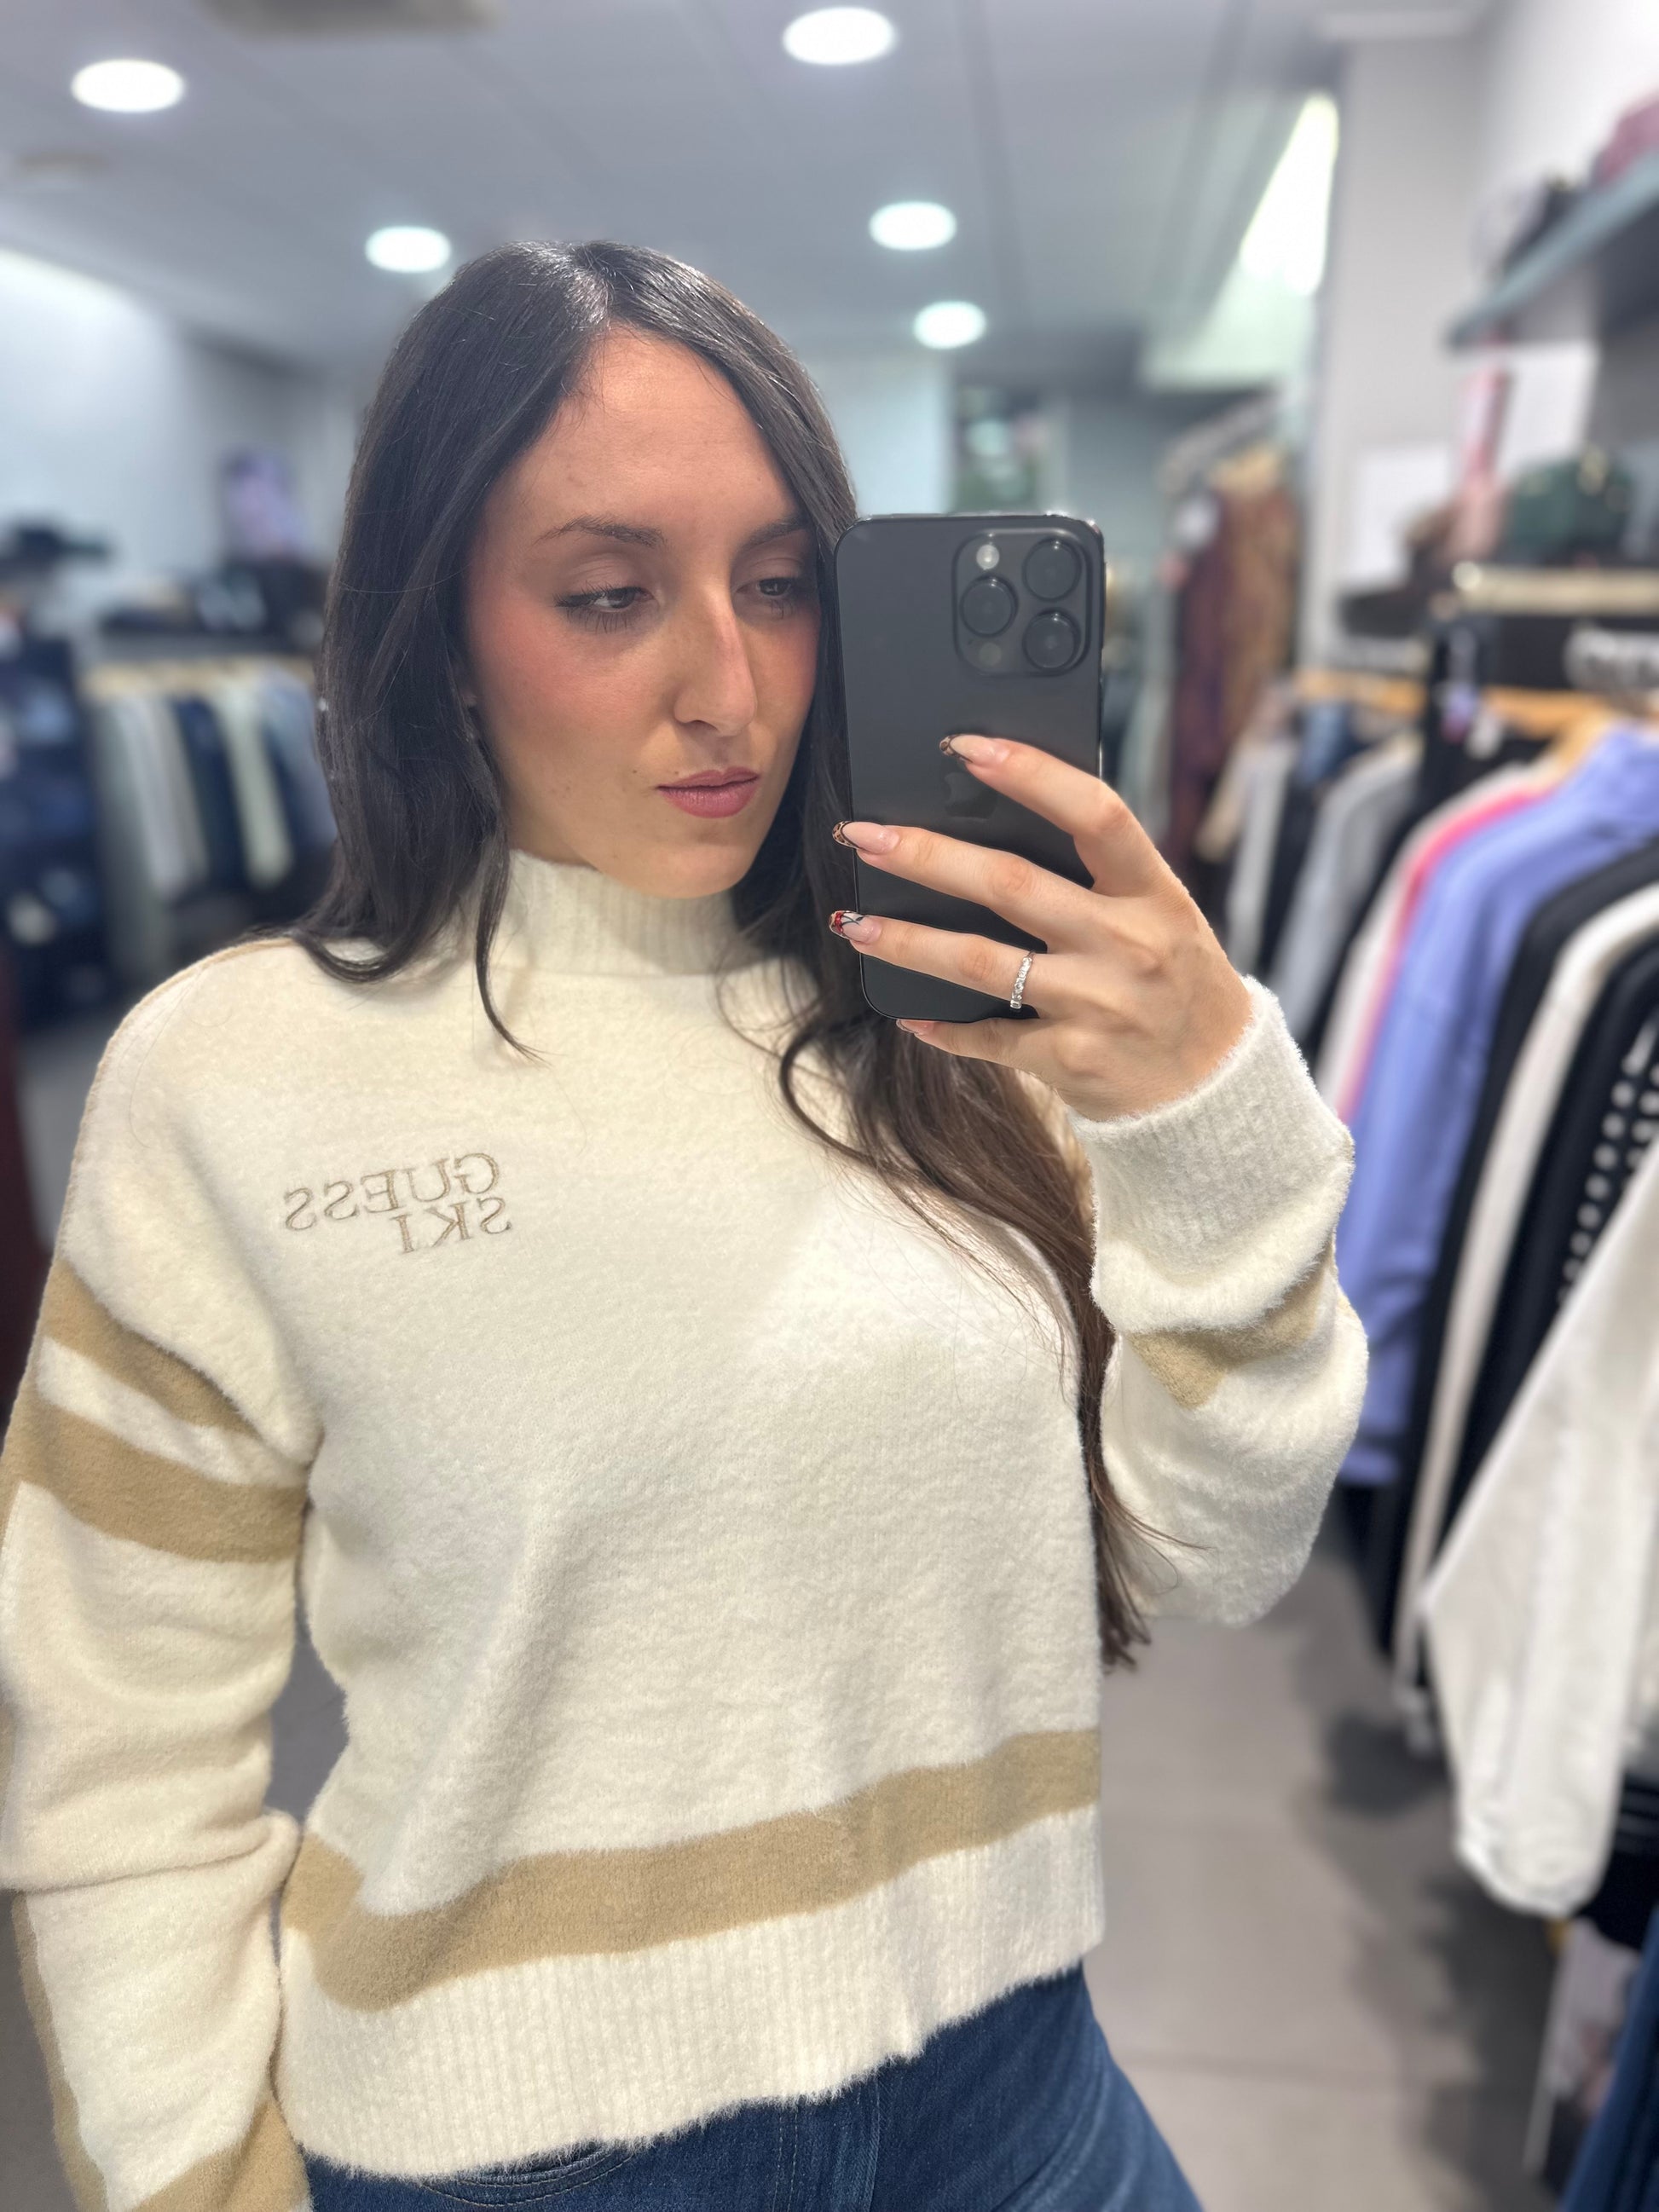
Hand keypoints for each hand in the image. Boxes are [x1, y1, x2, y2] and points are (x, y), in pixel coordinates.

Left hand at [829, 734, 1253, 1122]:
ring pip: (982, 963)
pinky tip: (907, 1013)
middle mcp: (1126, 944)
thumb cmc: (1177, 986)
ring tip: (854, 924)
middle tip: (864, 835)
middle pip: (1012, 885)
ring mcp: (1097, 1004)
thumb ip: (1103, 876)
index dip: (1031, 774)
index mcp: (1154, 894)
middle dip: (928, 856)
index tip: (966, 746)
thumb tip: (1003, 821)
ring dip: (908, 940)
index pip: (1095, 815)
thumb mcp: (1163, 917)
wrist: (1213, 1090)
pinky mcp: (1069, 1058)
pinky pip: (988, 1038)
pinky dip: (942, 1027)